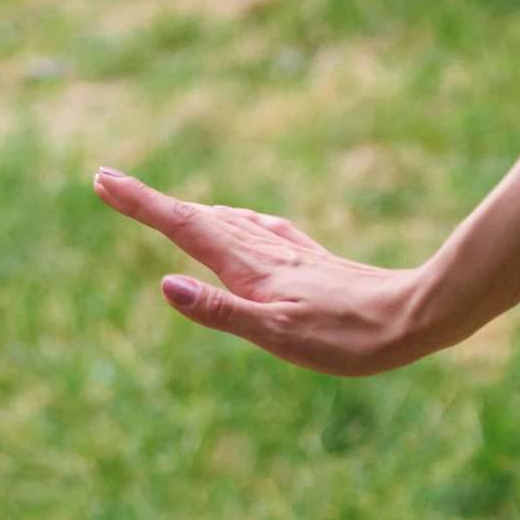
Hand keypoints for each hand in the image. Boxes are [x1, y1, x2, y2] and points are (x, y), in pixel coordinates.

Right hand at [93, 167, 443, 375]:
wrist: (416, 317)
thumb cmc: (347, 339)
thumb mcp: (278, 335)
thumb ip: (221, 311)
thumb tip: (167, 284)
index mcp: (250, 268)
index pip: (183, 228)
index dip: (141, 204)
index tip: (103, 180)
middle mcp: (266, 252)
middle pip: (198, 218)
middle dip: (153, 203)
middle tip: (111, 184)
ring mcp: (291, 254)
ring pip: (228, 222)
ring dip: (189, 211)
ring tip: (162, 206)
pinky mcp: (312, 260)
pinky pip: (261, 230)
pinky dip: (235, 221)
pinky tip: (243, 223)